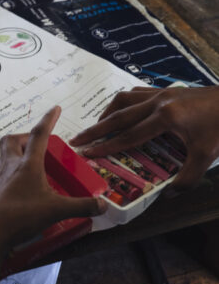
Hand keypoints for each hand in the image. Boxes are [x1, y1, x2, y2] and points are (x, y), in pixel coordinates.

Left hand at [0, 106, 105, 249]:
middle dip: (24, 136)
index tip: (55, 109)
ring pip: (0, 154)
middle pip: (12, 140)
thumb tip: (103, 205)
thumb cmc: (22, 217)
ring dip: (11, 152)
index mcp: (28, 165)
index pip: (40, 135)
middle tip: (36, 144)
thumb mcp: (56, 211)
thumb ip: (81, 206)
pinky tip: (4, 178)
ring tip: (22, 160)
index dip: (48, 120)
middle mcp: (9, 165)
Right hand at [70, 86, 218, 188]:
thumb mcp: (208, 155)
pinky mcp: (167, 89)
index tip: (87, 152)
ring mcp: (162, 93)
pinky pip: (136, 93)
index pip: (128, 135)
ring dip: (107, 113)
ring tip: (97, 125)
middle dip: (95, 129)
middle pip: (118, 116)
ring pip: (124, 100)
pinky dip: (124, 103)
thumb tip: (171, 193)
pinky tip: (122, 111)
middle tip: (77, 138)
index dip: (106, 146)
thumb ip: (188, 176)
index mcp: (165, 118)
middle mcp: (158, 102)